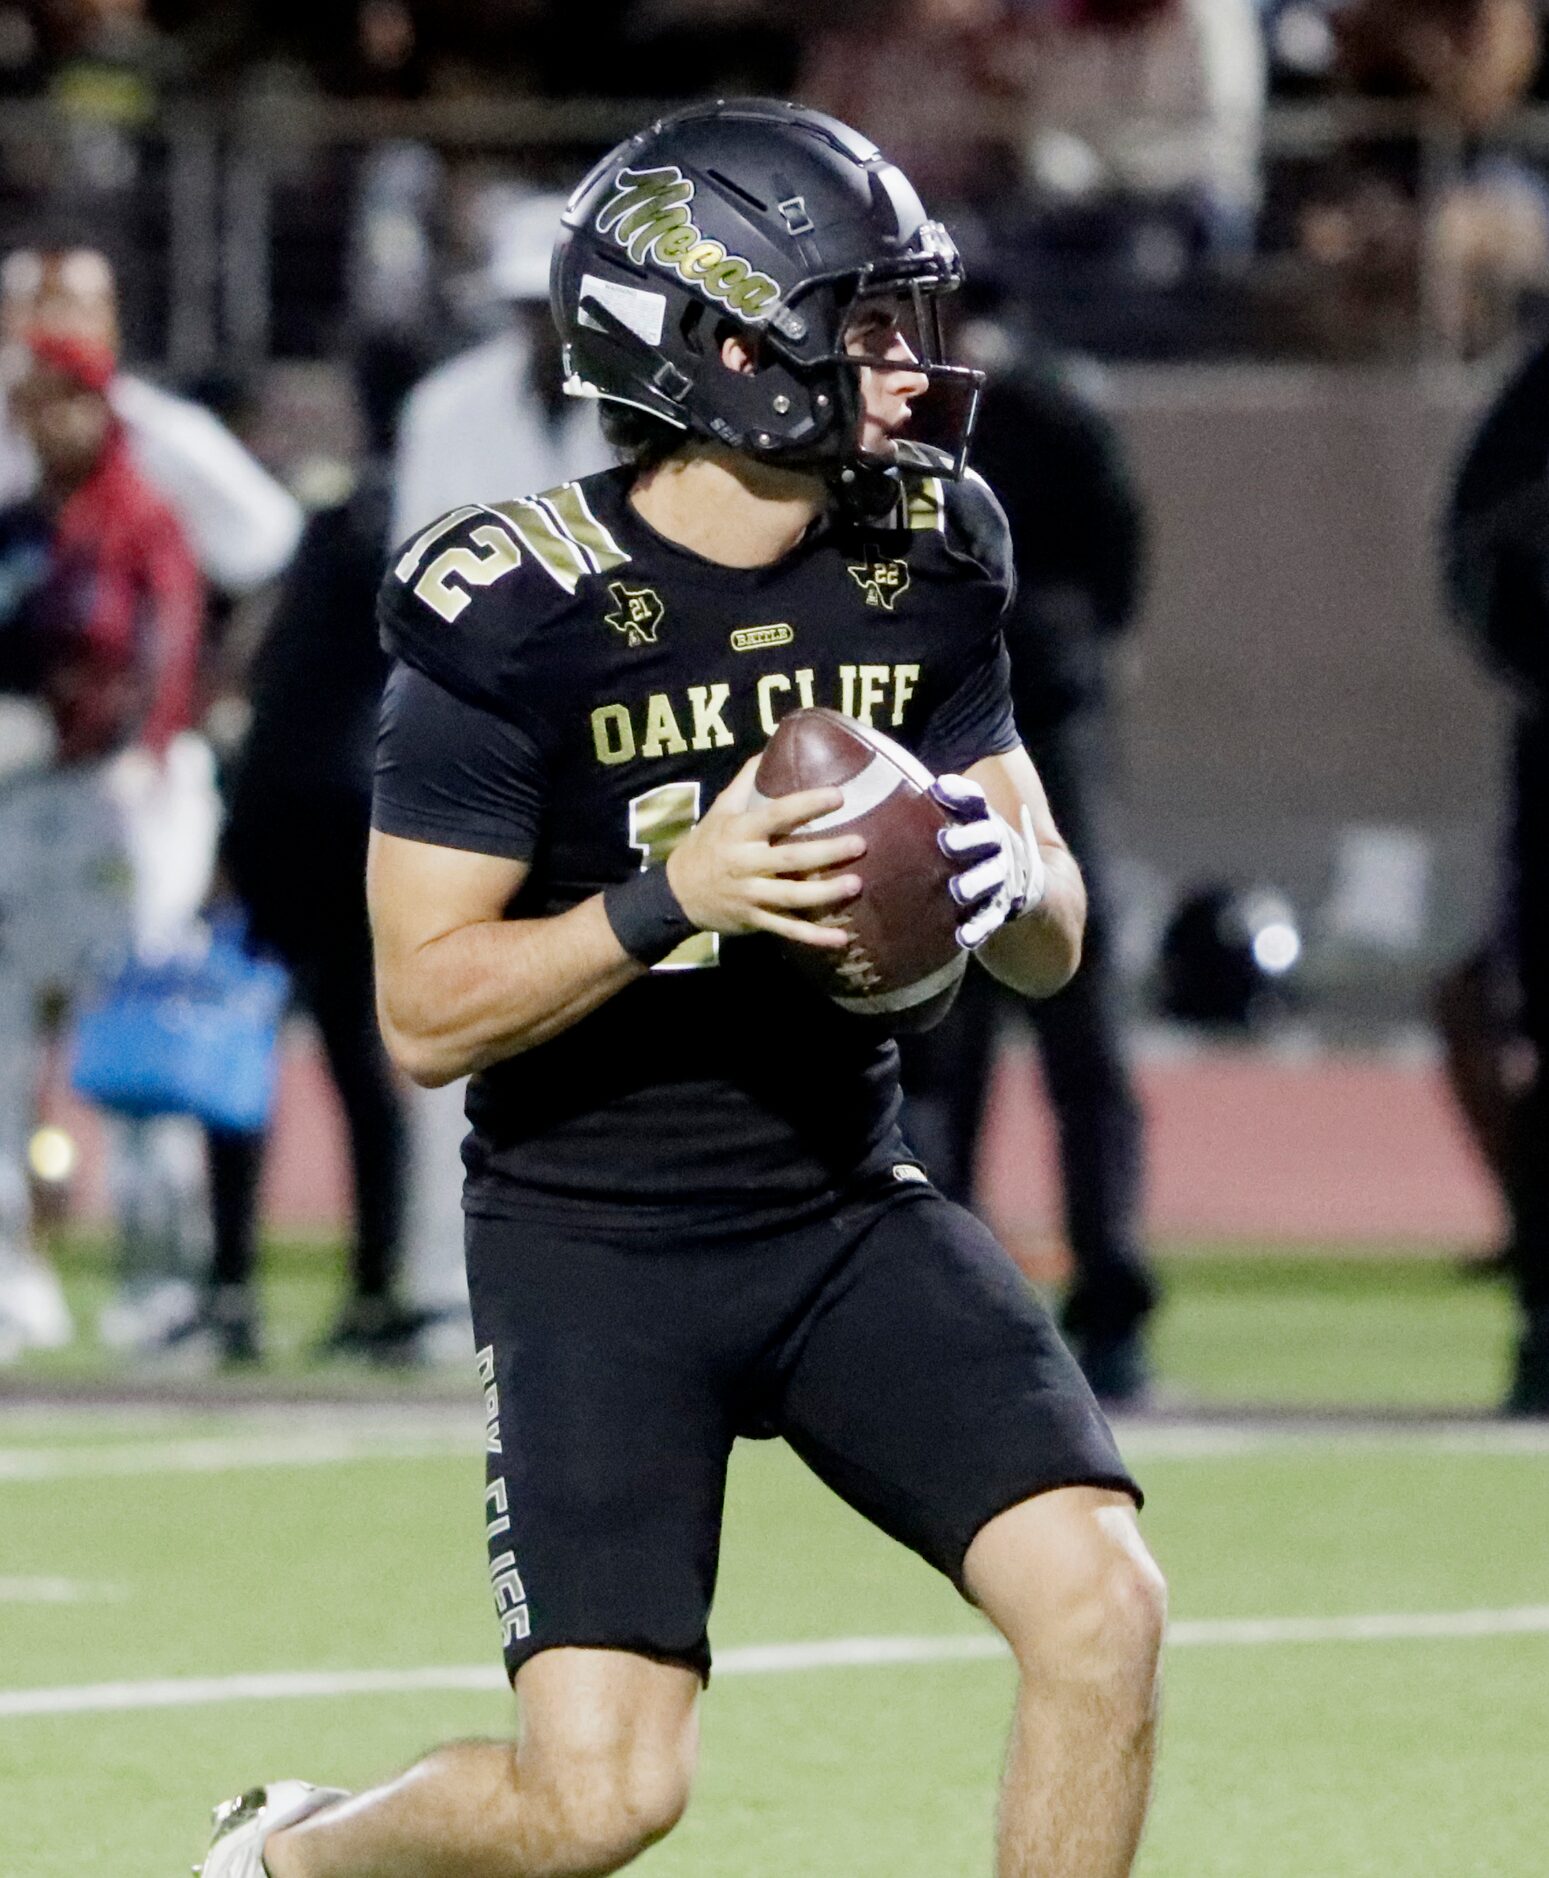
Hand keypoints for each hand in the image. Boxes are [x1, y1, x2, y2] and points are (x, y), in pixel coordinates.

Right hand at [666, 755, 864, 949]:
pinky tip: (842, 939)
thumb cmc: (707, 844)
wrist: (677, 893)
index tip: (839, 796)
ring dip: (825, 893)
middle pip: (791, 857)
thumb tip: (772, 747)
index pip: (777, 814)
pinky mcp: (756, 920)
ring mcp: (752, 895)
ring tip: (856, 884)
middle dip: (826, 852)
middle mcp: (746, 863)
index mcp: (740, 832)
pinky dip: (815, 937)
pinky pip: (788, 929)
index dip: (807, 804)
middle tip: (860, 843)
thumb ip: (747, 782)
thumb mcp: (721, 809)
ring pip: (793, 896)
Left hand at [930, 772, 1045, 949]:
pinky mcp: (999, 907)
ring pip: (991, 878)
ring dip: (975, 883)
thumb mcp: (966, 820)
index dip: (960, 793)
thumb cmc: (975, 843)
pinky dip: (978, 928)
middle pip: (988, 838)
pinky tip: (963, 936)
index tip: (938, 789)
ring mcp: (1001, 876)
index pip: (976, 800)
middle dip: (969, 839)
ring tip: (957, 890)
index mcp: (985, 819)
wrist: (1023, 878)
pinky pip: (990, 918)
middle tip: (946, 842)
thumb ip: (945, 804)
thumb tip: (919, 788)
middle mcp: (997, 845)